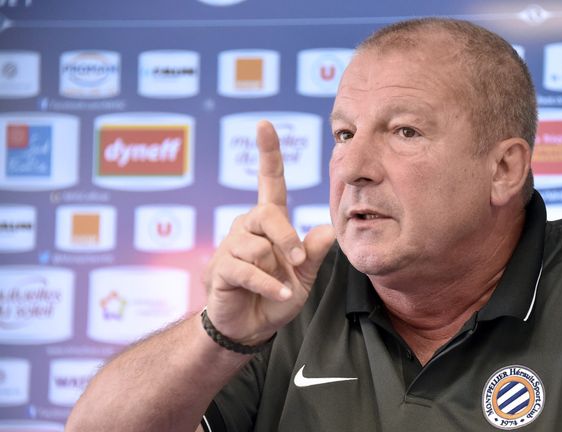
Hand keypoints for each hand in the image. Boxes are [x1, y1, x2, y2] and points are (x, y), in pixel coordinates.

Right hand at [202, 120, 334, 346]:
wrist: (251, 328)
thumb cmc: (276, 295)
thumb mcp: (304, 275)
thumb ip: (314, 253)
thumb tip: (329, 230)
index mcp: (268, 223)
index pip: (269, 182)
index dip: (268, 154)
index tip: (264, 125)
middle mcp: (246, 227)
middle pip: (267, 215)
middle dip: (286, 237)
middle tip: (298, 259)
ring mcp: (229, 247)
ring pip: (258, 246)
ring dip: (276, 269)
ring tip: (279, 285)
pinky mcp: (219, 269)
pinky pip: (248, 270)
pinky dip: (269, 284)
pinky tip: (279, 293)